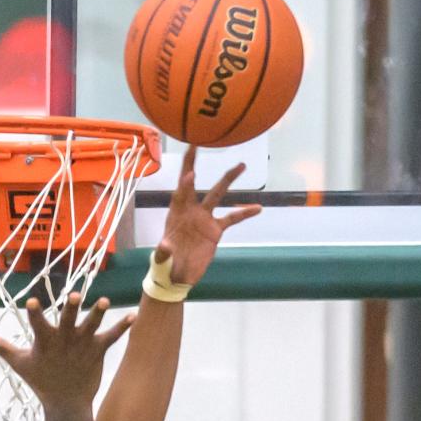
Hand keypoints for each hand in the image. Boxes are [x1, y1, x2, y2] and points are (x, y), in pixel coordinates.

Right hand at [0, 294, 135, 410]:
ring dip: (98, 314)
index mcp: (45, 342)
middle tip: (74, 297)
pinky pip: (112, 337)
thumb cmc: (41, 380)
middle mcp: (64, 341)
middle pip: (67, 321)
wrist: (67, 403)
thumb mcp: (19, 363)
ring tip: (104, 301)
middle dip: (70, 309)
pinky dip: (123, 327)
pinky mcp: (97, 350)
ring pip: (91, 325)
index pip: (37, 324)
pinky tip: (134, 316)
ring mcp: (82, 345)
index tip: (32, 301)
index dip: (34, 313)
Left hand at [153, 145, 262, 287]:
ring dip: (228, 179)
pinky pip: (232, 218)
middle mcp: (190, 211)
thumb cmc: (165, 266)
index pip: (179, 194)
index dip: (184, 184)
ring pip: (217, 194)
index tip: (190, 173)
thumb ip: (163, 252)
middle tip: (200, 143)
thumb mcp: (162, 260)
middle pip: (194, 183)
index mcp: (175, 215)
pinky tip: (258, 208)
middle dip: (195, 164)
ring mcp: (204, 219)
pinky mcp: (215, 230)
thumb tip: (165, 245)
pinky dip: (244, 213)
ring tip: (242, 164)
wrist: (177, 277)